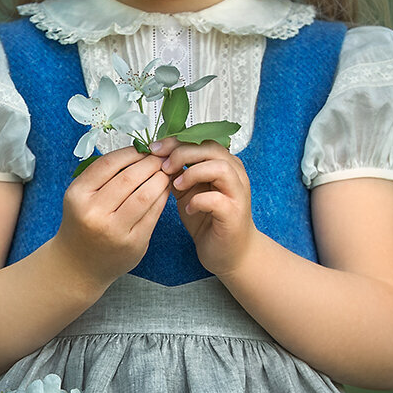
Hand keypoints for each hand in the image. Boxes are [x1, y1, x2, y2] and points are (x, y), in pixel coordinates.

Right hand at [54, 145, 171, 290]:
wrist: (78, 265)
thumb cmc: (82, 224)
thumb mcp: (81, 196)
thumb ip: (103, 176)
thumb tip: (138, 151)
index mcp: (78, 195)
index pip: (109, 164)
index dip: (131, 153)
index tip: (143, 149)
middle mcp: (94, 213)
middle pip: (129, 178)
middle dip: (149, 163)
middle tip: (160, 158)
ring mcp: (114, 231)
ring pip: (145, 195)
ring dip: (159, 179)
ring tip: (164, 172)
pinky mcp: (133, 244)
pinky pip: (153, 214)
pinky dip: (162, 198)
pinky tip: (164, 190)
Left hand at [151, 137, 259, 277]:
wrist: (228, 252)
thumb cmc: (209, 220)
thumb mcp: (188, 191)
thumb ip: (178, 173)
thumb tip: (157, 157)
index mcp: (224, 163)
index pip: (201, 140)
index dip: (177, 141)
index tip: (155, 148)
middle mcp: (235, 174)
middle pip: (210, 148)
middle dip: (182, 153)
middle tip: (163, 165)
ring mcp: (237, 193)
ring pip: (220, 168)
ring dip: (193, 173)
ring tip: (176, 185)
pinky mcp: (234, 214)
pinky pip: (217, 199)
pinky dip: (198, 201)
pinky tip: (189, 208)